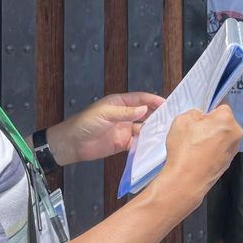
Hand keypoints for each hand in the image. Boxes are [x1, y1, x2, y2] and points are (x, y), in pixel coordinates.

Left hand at [48, 92, 164, 165]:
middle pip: (145, 113)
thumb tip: (144, 109)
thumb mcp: (105, 113)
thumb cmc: (84, 123)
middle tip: (170, 117)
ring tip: (165, 131)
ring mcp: (124, 129)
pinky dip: (145, 143)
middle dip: (157, 114)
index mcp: (119, 103)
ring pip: (143, 128)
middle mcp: (124, 115)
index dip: (153, 100)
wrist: (72, 144)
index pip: (140, 99)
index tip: (166, 103)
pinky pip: (138, 143)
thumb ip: (126, 112)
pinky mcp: (122, 143)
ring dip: (153, 130)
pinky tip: (152, 144)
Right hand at [157, 106, 241, 212]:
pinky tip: (200, 155)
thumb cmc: (184, 149)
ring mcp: (234, 149)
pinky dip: (213, 149)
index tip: (199, 117)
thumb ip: (194, 113)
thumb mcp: (182, 120)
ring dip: (213, 137)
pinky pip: (221, 149)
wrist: (186, 181)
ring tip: (196, 146)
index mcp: (227, 119)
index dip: (209, 109)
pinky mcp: (229, 162)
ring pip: (223, 136)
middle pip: (224, 121)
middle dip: (211, 124)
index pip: (221, 105)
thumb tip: (201, 116)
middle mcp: (236, 133)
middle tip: (195, 132)